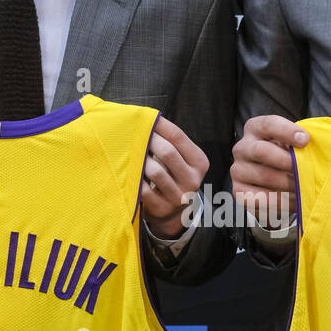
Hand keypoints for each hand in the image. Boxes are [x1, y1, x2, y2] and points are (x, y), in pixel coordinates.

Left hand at [141, 114, 207, 238]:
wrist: (175, 212)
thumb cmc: (173, 177)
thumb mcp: (181, 160)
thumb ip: (172, 143)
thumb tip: (149, 118)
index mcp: (199, 163)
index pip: (178, 137)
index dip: (160, 125)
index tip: (145, 118)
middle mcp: (193, 180)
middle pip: (168, 152)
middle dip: (148, 140)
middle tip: (134, 135)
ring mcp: (178, 196)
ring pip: (155, 171)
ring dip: (141, 160)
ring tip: (131, 153)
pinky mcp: (163, 208)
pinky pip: (144, 190)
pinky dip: (135, 179)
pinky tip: (130, 172)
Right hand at [231, 114, 308, 228]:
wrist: (275, 182)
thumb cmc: (287, 157)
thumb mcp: (294, 144)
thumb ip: (303, 141)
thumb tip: (323, 142)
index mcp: (255, 129)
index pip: (268, 124)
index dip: (287, 131)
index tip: (305, 140)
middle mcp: (242, 148)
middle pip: (261, 151)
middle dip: (287, 161)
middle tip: (306, 170)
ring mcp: (237, 170)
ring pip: (263, 176)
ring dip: (287, 183)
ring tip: (304, 188)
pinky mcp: (239, 192)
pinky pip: (259, 198)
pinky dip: (281, 201)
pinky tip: (295, 200)